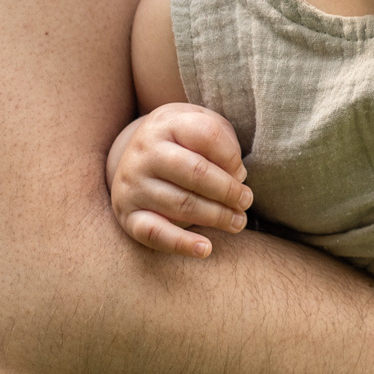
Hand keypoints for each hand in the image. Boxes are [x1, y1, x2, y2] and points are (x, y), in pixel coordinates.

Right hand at [106, 103, 252, 256]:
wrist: (134, 158)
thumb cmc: (181, 143)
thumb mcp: (199, 125)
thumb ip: (222, 142)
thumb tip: (236, 178)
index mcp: (166, 124)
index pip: (206, 134)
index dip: (231, 157)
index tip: (241, 173)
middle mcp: (145, 152)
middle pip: (196, 171)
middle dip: (228, 191)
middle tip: (246, 201)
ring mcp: (132, 183)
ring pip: (182, 204)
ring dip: (217, 217)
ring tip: (237, 222)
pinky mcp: (127, 214)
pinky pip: (154, 233)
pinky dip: (181, 244)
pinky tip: (205, 249)